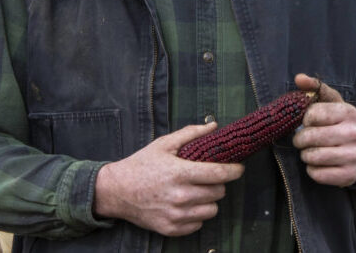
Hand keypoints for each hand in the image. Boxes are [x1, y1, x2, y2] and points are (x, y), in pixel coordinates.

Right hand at [93, 122, 243, 235]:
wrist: (116, 191)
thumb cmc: (141, 165)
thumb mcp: (164, 144)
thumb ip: (191, 133)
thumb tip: (214, 126)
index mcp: (180, 173)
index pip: (219, 174)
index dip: (234, 170)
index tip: (239, 168)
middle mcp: (180, 196)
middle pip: (218, 193)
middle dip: (219, 183)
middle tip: (209, 177)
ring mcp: (175, 215)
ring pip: (212, 210)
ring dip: (209, 200)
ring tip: (198, 191)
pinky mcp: (170, 228)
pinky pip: (198, 224)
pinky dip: (196, 215)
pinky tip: (187, 204)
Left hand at [291, 74, 355, 186]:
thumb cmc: (340, 124)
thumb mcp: (332, 103)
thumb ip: (315, 87)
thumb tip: (299, 78)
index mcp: (348, 113)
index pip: (312, 114)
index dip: (305, 119)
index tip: (309, 122)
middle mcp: (352, 133)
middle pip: (309, 136)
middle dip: (300, 139)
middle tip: (303, 139)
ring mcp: (351, 156)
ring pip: (311, 156)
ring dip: (305, 154)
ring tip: (311, 150)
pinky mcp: (347, 176)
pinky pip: (316, 174)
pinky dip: (312, 169)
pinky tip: (320, 163)